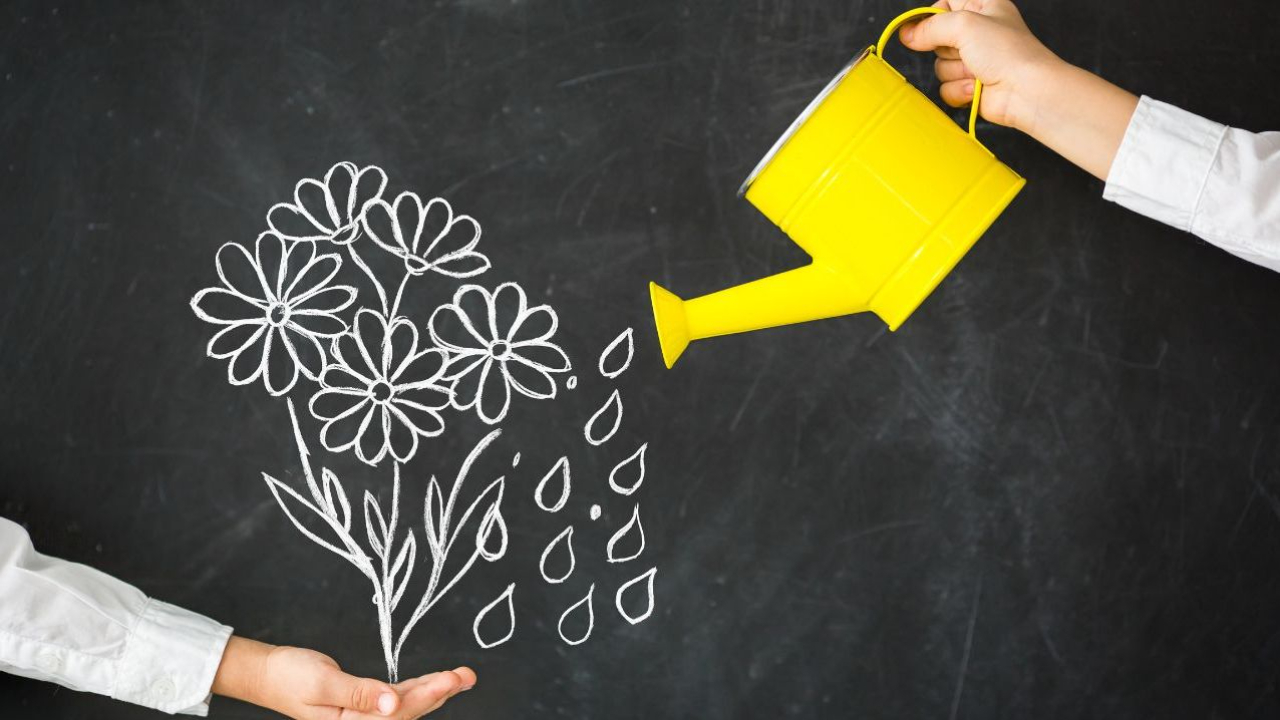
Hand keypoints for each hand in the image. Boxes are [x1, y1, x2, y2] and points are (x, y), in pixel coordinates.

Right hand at [212, 636, 474, 719]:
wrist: (267, 673)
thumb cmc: (288, 676)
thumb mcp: (322, 682)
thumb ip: (359, 694)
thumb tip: (393, 703)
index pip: (396, 714)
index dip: (426, 696)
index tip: (450, 680)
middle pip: (408, 712)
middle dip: (440, 693)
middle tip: (467, 676)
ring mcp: (361, 716)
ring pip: (406, 706)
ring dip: (434, 691)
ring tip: (461, 677)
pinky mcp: (362, 704)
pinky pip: (396, 699)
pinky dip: (417, 689)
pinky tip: (436, 682)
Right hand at [897, 0, 1062, 130]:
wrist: (1026, 91)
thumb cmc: (1008, 52)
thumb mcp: (965, 25)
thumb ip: (930, 27)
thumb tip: (907, 33)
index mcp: (983, 7)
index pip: (945, 3)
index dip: (932, 16)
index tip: (921, 27)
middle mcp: (978, 33)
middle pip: (936, 38)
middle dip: (946, 48)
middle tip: (965, 50)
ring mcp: (973, 61)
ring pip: (939, 66)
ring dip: (954, 71)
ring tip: (977, 71)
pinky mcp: (970, 86)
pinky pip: (945, 88)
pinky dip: (959, 90)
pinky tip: (977, 88)